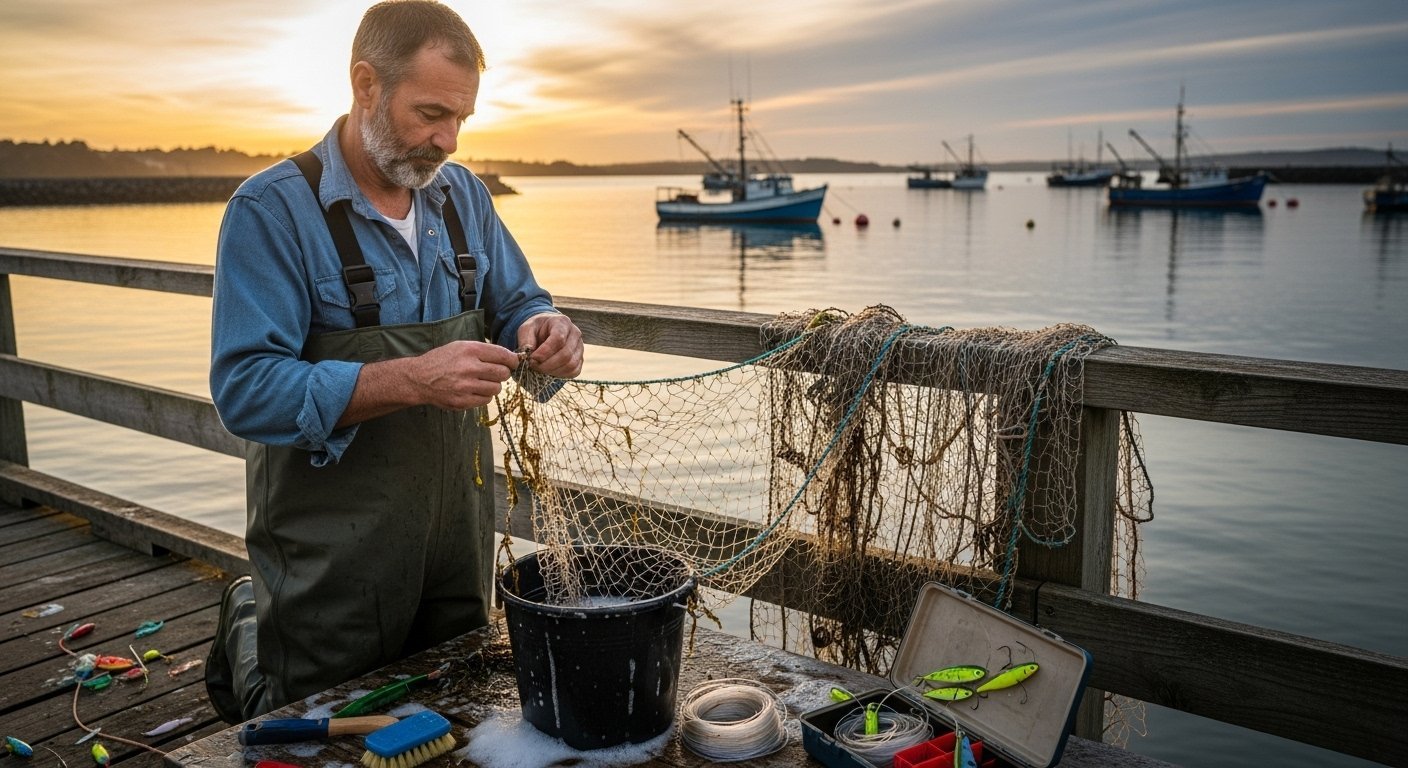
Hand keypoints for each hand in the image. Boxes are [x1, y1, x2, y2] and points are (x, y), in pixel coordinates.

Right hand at [338, 340, 518, 426]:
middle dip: (503, 373)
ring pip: (496, 388)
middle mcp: (469, 368)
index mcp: (470, 350)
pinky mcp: (462, 401)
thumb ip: (483, 350)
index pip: (503, 355)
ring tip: (481, 381)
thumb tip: (508, 357)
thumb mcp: (460, 346)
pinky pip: (486, 400)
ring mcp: (466, 386)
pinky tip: (474, 390)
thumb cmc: (442, 360)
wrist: (419, 378)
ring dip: (492, 385)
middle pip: (503, 374)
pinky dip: (483, 396)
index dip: (512, 360)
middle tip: (495, 373)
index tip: (512, 362)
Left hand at [516, 313, 583, 377]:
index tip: (532, 358)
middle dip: (547, 364)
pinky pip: (574, 371)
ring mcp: (580, 347)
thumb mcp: (526, 328)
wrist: (545, 331)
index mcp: (562, 322)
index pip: (559, 339)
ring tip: (539, 368)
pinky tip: (548, 371)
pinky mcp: (580, 359)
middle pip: (566, 354)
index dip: (545, 352)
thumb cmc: (536, 329)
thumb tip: (528, 354)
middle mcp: (575, 334)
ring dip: (552, 371)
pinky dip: (560, 375)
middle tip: (533, 365)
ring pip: (571, 365)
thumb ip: (525, 339)